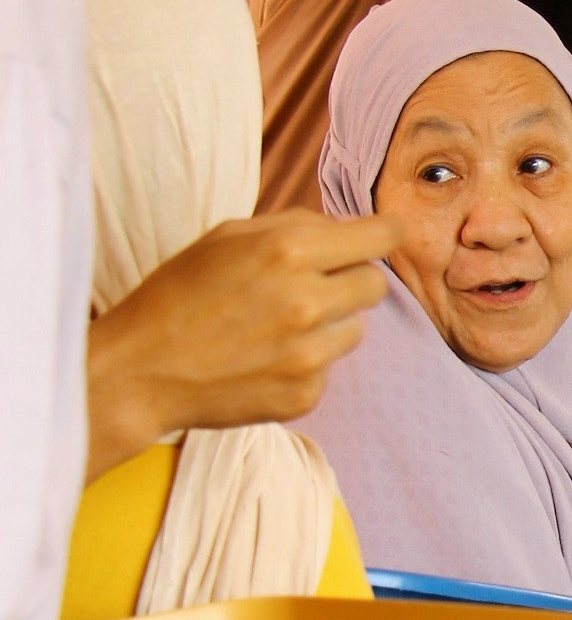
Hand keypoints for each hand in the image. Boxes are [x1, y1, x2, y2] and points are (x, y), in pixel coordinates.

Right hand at [85, 209, 401, 480]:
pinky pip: (330, 368)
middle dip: (349, 280)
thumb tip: (347, 226)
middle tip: (307, 287)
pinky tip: (263, 360)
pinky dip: (306, 363)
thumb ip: (296, 225)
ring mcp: (309, 355)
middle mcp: (307, 302)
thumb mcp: (228, 236)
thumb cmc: (178, 295)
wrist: (138, 372)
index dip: (384, 234)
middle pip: (374, 285)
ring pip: (355, 329)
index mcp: (290, 252)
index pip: (380, 237)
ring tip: (274, 327)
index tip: (383, 237)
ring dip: (328, 324)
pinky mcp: (306, 394)